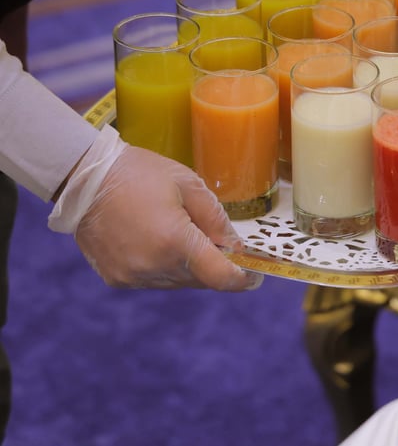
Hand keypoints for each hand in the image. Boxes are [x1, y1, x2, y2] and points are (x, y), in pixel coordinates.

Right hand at [52, 126, 261, 290]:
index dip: (242, 278)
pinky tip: (158, 239)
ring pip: (178, 282)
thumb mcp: (188, 184)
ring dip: (190, 266)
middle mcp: (153, 267)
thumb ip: (216, 219)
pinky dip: (165, 266)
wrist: (85, 177)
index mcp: (175, 242)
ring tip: (182, 232)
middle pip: (201, 279)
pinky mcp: (116, 278)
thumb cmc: (140, 173)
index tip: (255, 274)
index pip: (220, 277)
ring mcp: (132, 276)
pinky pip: (154, 280)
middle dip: (216, 264)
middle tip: (222, 244)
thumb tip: (235, 246)